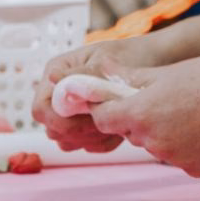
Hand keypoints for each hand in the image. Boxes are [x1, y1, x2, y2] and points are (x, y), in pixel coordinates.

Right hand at [32, 37, 160, 152]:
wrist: (157, 61)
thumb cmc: (133, 55)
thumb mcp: (109, 60)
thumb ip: (83, 74)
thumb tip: (54, 77)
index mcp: (58, 72)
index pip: (41, 109)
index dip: (60, 121)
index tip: (89, 119)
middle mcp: (60, 92)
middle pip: (52, 129)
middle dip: (79, 132)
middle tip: (107, 123)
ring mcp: (73, 110)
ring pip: (67, 141)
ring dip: (90, 139)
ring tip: (115, 125)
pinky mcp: (88, 124)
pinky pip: (86, 145)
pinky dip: (103, 143)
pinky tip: (120, 132)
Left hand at [89, 53, 199, 177]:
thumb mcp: (166, 72)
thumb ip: (129, 80)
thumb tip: (102, 76)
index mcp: (140, 114)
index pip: (104, 119)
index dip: (110, 109)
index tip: (121, 101)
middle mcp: (154, 142)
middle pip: (134, 134)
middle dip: (143, 120)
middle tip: (170, 101)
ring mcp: (176, 159)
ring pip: (159, 147)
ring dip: (168, 134)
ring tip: (196, 112)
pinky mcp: (197, 169)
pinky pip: (183, 159)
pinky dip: (191, 147)